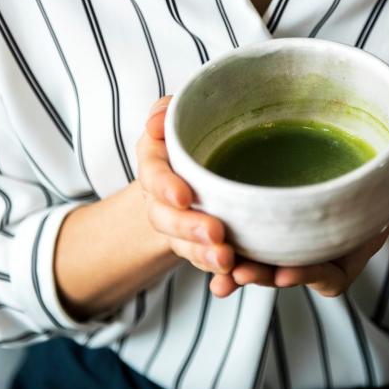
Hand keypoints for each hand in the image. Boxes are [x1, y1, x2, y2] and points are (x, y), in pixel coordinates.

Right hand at [135, 95, 235, 277]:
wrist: (204, 167)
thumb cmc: (195, 132)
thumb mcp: (180, 114)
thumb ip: (167, 112)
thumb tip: (157, 123)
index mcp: (156, 164)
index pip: (153, 175)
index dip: (165, 186)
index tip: (184, 197)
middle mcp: (162, 199)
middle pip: (165, 218)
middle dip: (188, 227)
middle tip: (216, 234)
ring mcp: (181, 225)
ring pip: (185, 245)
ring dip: (203, 255)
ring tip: (227, 261)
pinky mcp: (201, 244)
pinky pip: (206, 261)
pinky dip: (218, 273)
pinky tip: (235, 277)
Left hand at [209, 134, 388, 297]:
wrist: (362, 152)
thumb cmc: (383, 158)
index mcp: (353, 241)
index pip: (334, 272)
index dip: (313, 275)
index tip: (289, 271)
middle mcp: (319, 248)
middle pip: (290, 272)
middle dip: (265, 275)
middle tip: (241, 271)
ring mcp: (292, 240)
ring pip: (262, 264)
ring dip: (238, 268)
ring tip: (218, 269)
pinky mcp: (266, 225)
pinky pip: (243, 243)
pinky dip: (222, 250)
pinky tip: (197, 248)